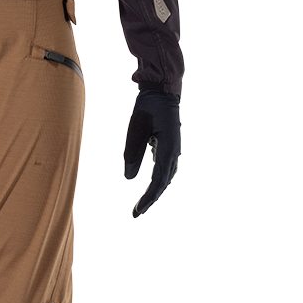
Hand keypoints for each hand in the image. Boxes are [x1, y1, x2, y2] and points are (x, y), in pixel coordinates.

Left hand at [122, 89, 181, 218]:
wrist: (162, 90)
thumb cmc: (148, 106)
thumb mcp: (137, 128)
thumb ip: (133, 152)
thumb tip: (129, 178)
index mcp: (168, 149)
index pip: (158, 182)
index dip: (147, 199)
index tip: (136, 211)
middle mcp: (174, 152)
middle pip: (163, 183)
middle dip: (150, 198)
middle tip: (136, 212)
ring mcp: (173, 149)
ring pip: (166, 176)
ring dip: (156, 190)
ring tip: (144, 202)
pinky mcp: (169, 145)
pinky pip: (165, 167)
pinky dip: (159, 179)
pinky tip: (151, 184)